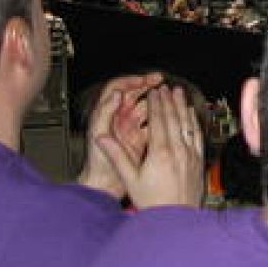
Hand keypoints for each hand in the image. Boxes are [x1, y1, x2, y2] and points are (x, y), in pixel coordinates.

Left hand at [80, 72, 162, 198]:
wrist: (104, 186)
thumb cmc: (97, 163)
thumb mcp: (99, 135)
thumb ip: (105, 112)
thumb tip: (117, 93)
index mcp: (106, 115)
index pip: (116, 89)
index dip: (130, 81)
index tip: (143, 80)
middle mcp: (119, 118)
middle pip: (133, 95)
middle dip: (147, 85)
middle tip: (160, 80)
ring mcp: (130, 128)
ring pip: (145, 107)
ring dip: (155, 100)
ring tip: (167, 95)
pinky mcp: (140, 139)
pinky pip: (152, 124)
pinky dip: (160, 118)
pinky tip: (170, 115)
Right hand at [97, 85, 202, 208]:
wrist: (175, 220)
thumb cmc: (153, 203)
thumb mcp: (130, 180)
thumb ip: (117, 156)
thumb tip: (101, 139)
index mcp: (160, 154)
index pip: (158, 121)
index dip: (156, 104)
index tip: (153, 92)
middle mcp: (178, 151)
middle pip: (173, 119)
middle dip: (168, 101)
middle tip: (165, 87)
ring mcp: (190, 155)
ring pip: (187, 124)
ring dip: (182, 106)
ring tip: (179, 93)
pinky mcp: (198, 162)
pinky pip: (197, 136)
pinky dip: (193, 122)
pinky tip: (191, 114)